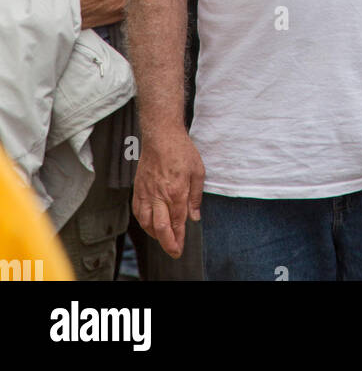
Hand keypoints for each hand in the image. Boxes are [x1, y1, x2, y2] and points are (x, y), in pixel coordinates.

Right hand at [132, 130, 204, 258]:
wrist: (161, 135)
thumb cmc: (182, 151)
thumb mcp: (198, 172)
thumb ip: (195, 197)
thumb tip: (194, 217)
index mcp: (176, 192)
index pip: (177, 222)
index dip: (179, 237)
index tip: (181, 248)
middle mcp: (159, 195)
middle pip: (161, 228)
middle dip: (167, 243)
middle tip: (174, 252)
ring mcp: (146, 193)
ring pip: (146, 222)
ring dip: (155, 234)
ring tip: (163, 238)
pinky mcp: (138, 188)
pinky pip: (138, 211)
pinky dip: (143, 222)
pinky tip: (149, 224)